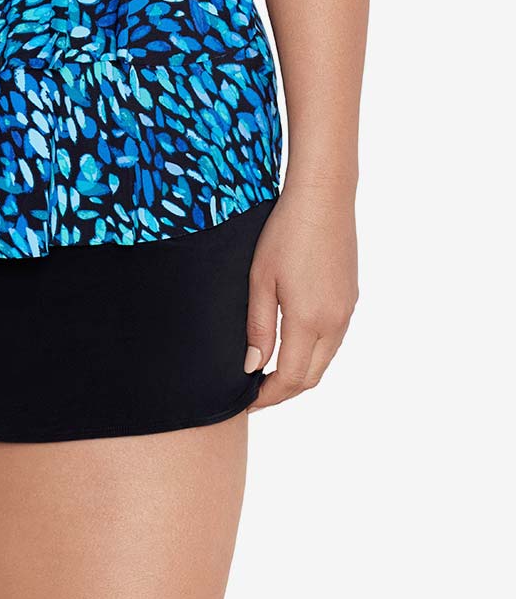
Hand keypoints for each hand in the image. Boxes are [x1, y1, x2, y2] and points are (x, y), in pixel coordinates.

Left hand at [243, 182, 357, 411]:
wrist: (323, 198)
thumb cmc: (284, 233)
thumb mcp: (260, 279)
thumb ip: (258, 327)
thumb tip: (252, 366)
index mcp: (309, 320)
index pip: (290, 378)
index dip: (268, 396)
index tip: (247, 400)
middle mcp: (335, 322)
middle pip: (311, 376)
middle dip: (284, 391)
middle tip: (256, 392)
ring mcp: (347, 311)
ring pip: (324, 359)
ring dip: (300, 373)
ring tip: (270, 371)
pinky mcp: (350, 298)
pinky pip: (333, 339)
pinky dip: (313, 352)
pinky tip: (293, 343)